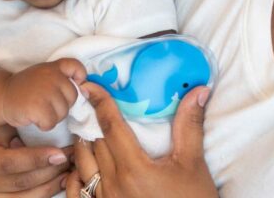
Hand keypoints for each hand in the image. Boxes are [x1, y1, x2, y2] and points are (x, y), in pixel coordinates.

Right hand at [0, 116, 72, 196]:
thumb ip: (1, 128)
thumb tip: (26, 143)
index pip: (6, 164)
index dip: (35, 160)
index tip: (59, 153)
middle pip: (18, 184)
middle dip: (49, 172)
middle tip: (72, 156)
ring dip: (50, 185)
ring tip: (70, 168)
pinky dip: (41, 193)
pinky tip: (58, 180)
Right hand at [2, 58, 86, 130]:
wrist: (0, 96)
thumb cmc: (26, 89)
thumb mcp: (43, 76)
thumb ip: (62, 79)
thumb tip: (85, 91)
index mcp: (53, 67)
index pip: (76, 66)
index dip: (79, 76)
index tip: (74, 84)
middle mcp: (51, 77)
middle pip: (73, 97)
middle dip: (62, 105)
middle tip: (45, 103)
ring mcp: (45, 91)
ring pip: (63, 112)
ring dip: (53, 117)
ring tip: (38, 110)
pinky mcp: (38, 107)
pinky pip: (51, 123)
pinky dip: (43, 125)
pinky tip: (33, 117)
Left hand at [65, 83, 217, 197]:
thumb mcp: (193, 164)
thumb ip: (190, 126)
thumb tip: (198, 91)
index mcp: (135, 169)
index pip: (111, 127)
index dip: (101, 103)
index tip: (90, 85)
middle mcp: (114, 186)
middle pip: (94, 144)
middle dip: (92, 122)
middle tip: (91, 104)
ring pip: (82, 165)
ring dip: (83, 145)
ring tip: (88, 131)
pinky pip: (77, 191)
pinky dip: (75, 174)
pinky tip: (80, 164)